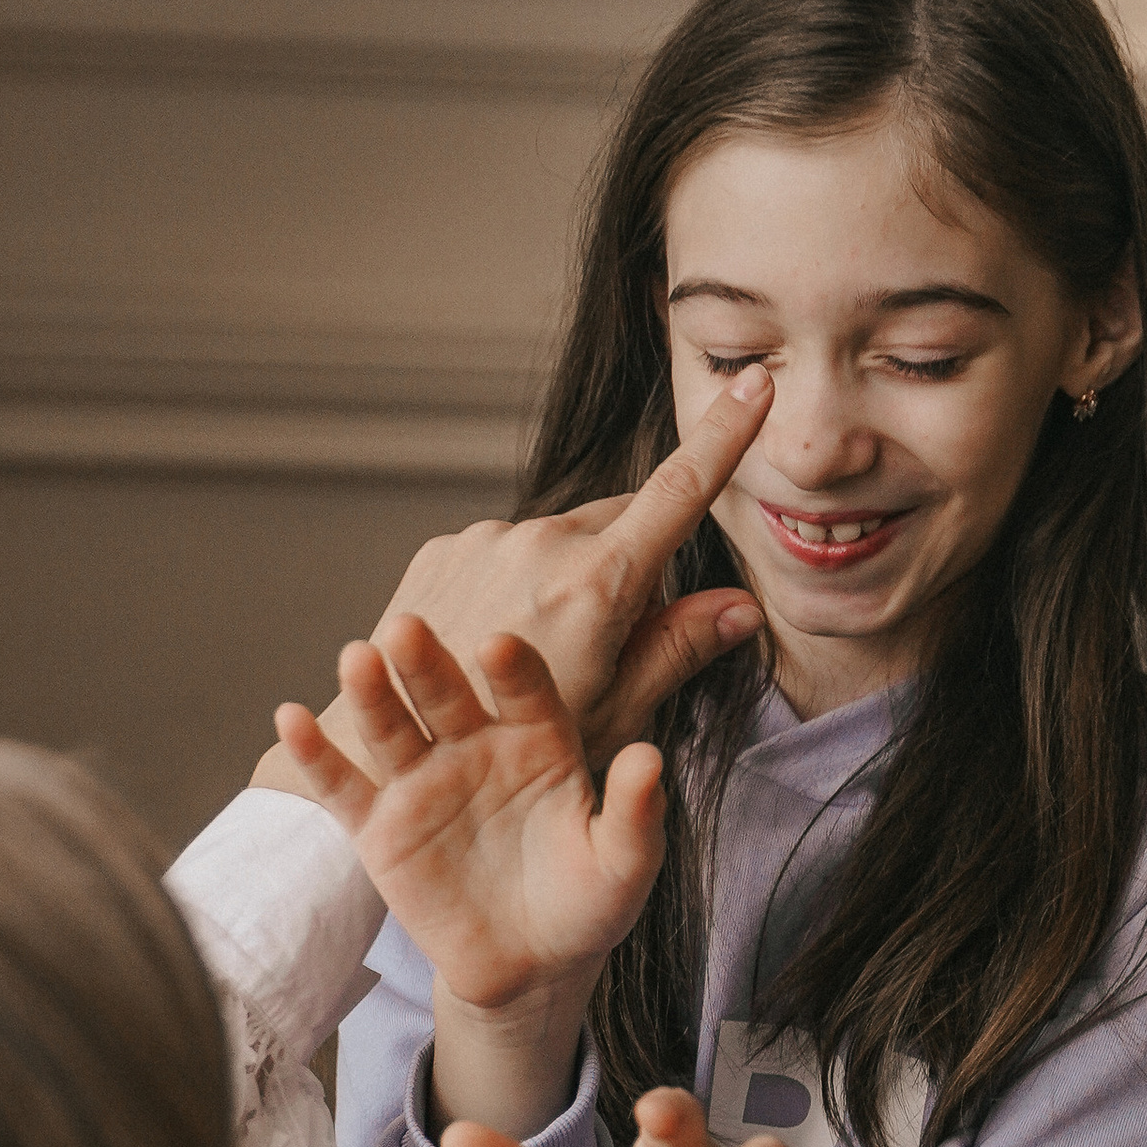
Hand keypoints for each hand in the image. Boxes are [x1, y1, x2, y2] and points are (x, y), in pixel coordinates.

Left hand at [252, 368, 771, 796]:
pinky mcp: (443, 550)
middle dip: (632, 565)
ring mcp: (484, 542)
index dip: (723, 437)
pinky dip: (514, 585)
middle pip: (620, 524)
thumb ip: (677, 650)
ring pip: (558, 541)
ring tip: (540, 658)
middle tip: (613, 647)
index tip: (754, 384)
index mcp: (596, 587)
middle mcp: (539, 545)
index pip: (677, 493)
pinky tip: (494, 644)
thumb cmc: (514, 762)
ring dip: (567, 578)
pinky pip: (503, 552)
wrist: (392, 757)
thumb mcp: (613, 717)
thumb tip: (742, 606)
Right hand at [273, 615, 661, 1015]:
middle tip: (410, 627)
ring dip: (372, 693)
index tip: (500, 648)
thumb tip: (650, 760)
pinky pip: (343, 788)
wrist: (532, 966)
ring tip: (356, 658)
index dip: (513, 671)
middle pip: (447, 694)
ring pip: (392, 728)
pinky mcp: (379, 827)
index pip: (526, 692)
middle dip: (428, 662)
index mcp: (539, 740)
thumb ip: (634, 812)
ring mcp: (423, 781)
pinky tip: (291, 718)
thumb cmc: (586, 902)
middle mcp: (475, 746)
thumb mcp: (623, 864)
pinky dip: (316, 756)